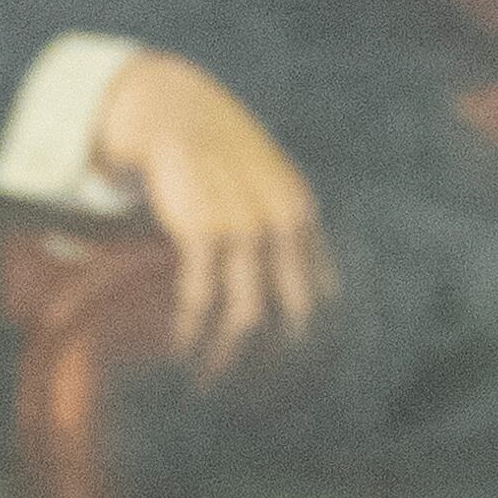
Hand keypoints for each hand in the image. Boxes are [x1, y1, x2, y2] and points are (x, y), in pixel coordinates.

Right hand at [90, 49, 333, 381]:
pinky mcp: (203, 230)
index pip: (320, 295)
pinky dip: (190, 328)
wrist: (176, 112)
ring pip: (246, 315)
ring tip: (205, 378)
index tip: (284, 371)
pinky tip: (181, 345)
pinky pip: (201, 297)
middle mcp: (283, 222)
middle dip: (273, 362)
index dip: (306, 340)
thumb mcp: (270, 187)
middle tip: (250, 386)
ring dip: (225, 356)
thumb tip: (321, 296)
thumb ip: (292, 234)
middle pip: (293, 314)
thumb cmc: (221, 155)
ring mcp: (245, 227)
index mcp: (303, 215)